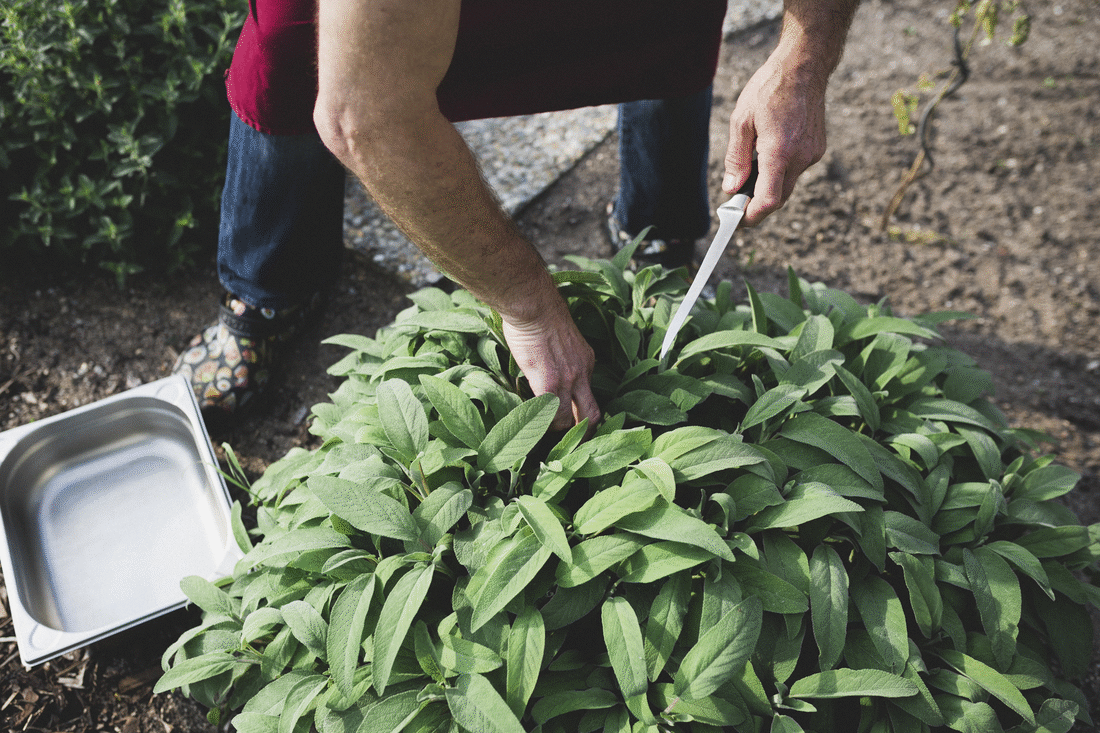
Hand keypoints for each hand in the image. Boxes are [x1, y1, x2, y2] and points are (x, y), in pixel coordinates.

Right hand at [501, 303, 599, 433]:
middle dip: (582, 434)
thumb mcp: (560, 338)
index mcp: (586, 361)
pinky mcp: (548, 383)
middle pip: (592, 415)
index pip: (588, 396)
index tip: (568, 420)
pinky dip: (543, 425)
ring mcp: (567, 380)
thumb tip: (546, 367)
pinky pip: (550, 415)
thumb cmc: (539, 312)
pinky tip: (533, 427)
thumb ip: (560, 356)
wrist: (533, 303)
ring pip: (571, 420)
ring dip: (559, 432)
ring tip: (546, 437)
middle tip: (569, 443)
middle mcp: (582, 373)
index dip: (578, 411)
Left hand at [722, 55, 828, 226]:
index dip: (752, 216)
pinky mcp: (817, 148)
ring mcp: (812, 154)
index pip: (769, 200)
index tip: (739, 220)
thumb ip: (736, 158)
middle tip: (737, 199)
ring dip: (769, 183)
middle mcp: (801, 157)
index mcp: (779, 152)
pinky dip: (781, 169)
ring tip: (752, 164)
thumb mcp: (741, 121)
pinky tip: (770, 149)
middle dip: (758, 203)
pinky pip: (796, 169)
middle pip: (779, 197)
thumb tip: (732, 187)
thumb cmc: (769, 88)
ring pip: (788, 183)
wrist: (804, 66)